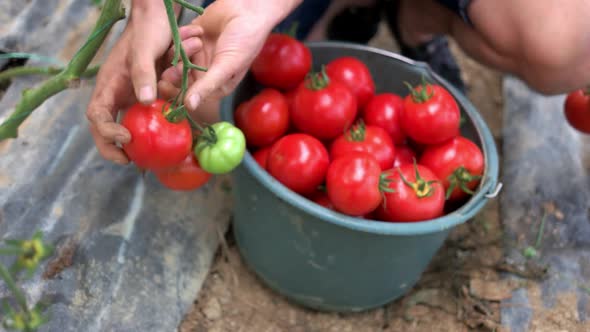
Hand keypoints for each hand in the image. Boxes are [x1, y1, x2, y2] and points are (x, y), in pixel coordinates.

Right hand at [85, 1, 201, 163]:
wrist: (158, 19)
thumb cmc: (147, 31)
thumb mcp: (144, 50)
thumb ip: (143, 74)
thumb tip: (145, 101)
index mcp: (109, 84)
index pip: (97, 115)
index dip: (107, 132)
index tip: (127, 139)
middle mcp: (117, 93)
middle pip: (106, 127)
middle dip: (113, 148)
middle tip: (130, 162)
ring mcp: (131, 95)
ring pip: (125, 124)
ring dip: (133, 141)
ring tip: (145, 157)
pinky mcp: (146, 95)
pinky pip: (145, 116)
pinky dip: (151, 127)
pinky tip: (165, 137)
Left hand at [158, 0, 301, 118]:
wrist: (247, 9)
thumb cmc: (244, 40)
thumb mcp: (227, 66)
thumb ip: (207, 86)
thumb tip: (189, 107)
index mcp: (215, 86)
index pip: (190, 96)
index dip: (176, 91)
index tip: (166, 84)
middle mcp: (204, 73)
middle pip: (178, 79)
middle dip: (176, 70)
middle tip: (178, 63)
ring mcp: (196, 55)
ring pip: (175, 59)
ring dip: (184, 48)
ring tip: (198, 40)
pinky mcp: (190, 37)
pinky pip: (176, 41)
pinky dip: (184, 34)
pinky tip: (198, 30)